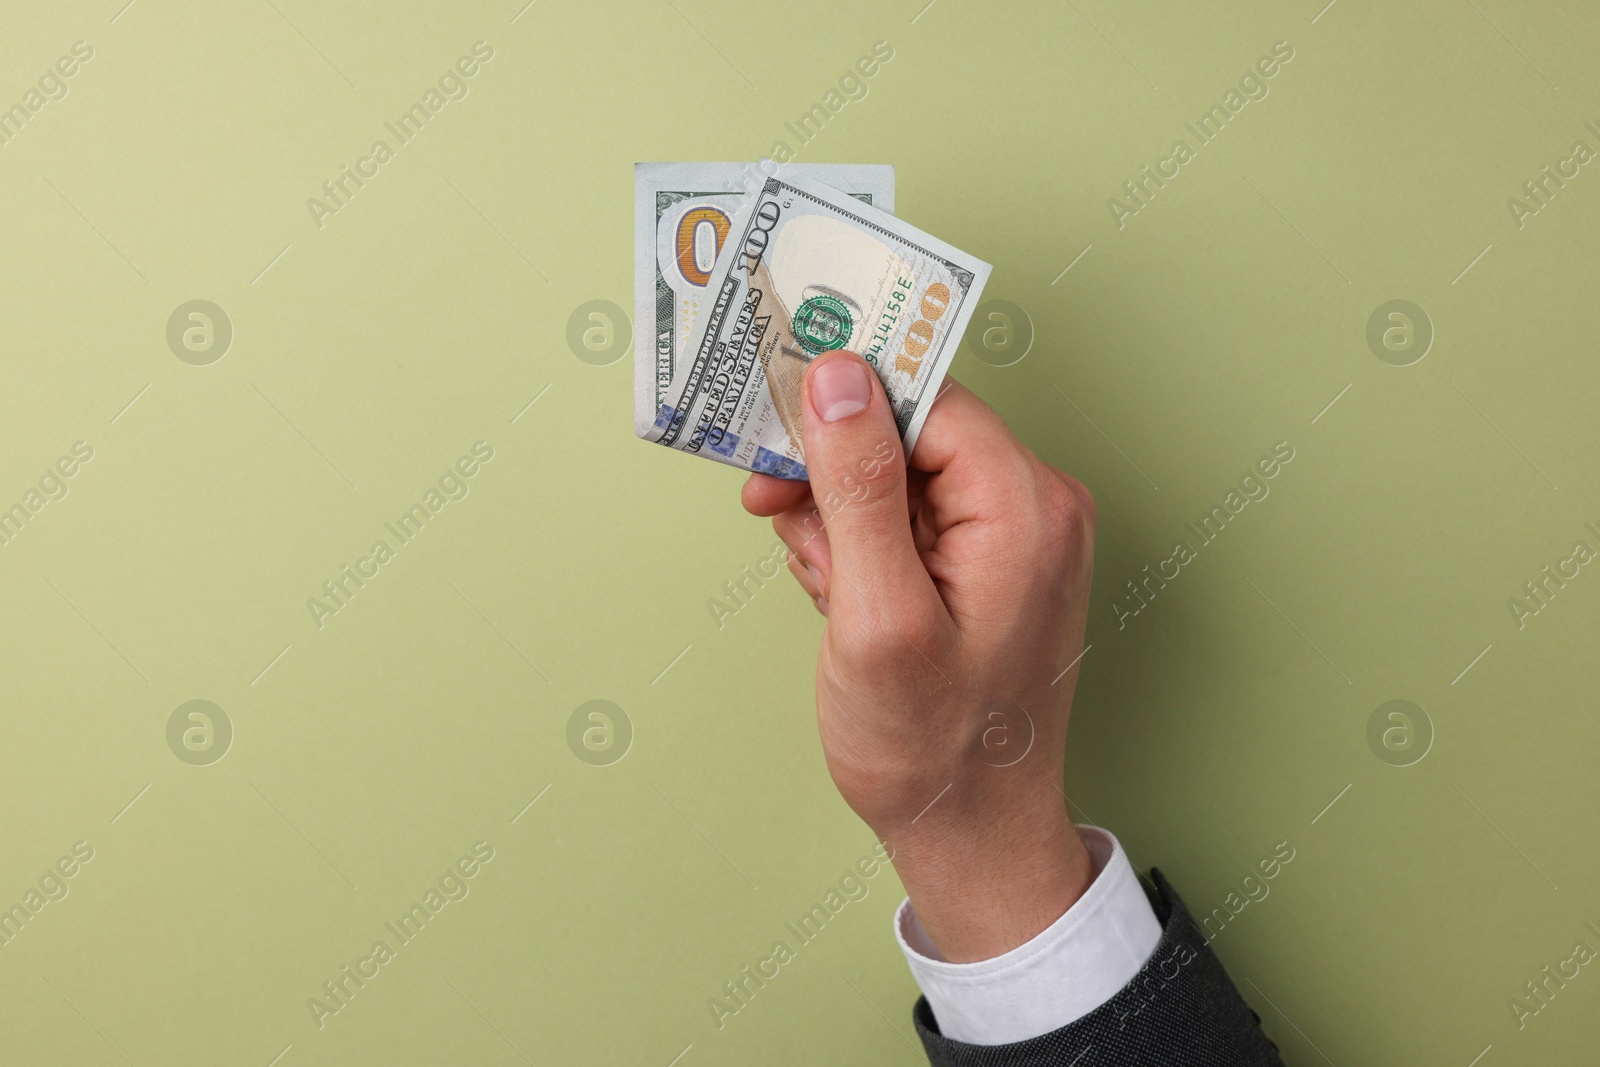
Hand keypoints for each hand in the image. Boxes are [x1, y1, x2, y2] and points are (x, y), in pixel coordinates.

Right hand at [742, 351, 1099, 962]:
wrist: (970, 834)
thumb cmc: (932, 749)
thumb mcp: (878, 614)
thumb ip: (860, 487)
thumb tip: (837, 376)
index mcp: (1026, 506)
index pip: (926, 396)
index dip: (842, 404)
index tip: (771, 423)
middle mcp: (1033, 505)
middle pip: (908, 428)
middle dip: (834, 476)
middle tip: (788, 524)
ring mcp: (1013, 534)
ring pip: (894, 473)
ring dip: (839, 522)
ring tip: (830, 590)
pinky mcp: (986, 561)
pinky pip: (904, 516)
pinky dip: (858, 550)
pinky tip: (844, 599)